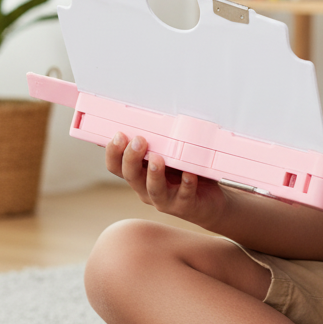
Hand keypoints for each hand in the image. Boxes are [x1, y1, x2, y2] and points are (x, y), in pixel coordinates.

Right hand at [105, 132, 226, 228]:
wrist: (209, 202)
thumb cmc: (184, 173)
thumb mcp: (167, 157)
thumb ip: (156, 144)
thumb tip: (146, 117)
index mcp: (139, 176)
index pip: (117, 167)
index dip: (113, 153)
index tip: (118, 135)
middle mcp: (147, 189)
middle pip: (131, 176)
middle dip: (132, 158)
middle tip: (138, 141)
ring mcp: (165, 200)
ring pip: (154, 189)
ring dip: (154, 174)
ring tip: (157, 159)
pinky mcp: (185, 206)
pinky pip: (185, 195)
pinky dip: (186, 184)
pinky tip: (189, 174)